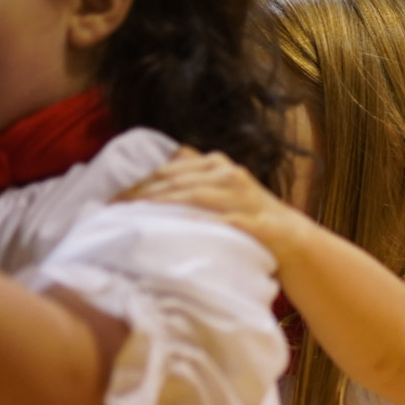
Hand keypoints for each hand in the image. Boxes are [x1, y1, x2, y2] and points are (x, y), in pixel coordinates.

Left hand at [120, 148, 309, 259]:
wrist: (293, 240)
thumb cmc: (246, 218)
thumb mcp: (218, 193)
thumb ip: (189, 184)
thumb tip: (143, 189)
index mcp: (215, 164)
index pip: (167, 168)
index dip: (137, 181)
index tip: (111, 198)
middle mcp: (228, 173)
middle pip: (175, 180)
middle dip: (141, 194)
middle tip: (112, 209)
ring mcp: (243, 196)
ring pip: (195, 195)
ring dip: (163, 204)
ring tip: (136, 214)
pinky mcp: (256, 220)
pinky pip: (225, 220)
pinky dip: (203, 222)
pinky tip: (182, 225)